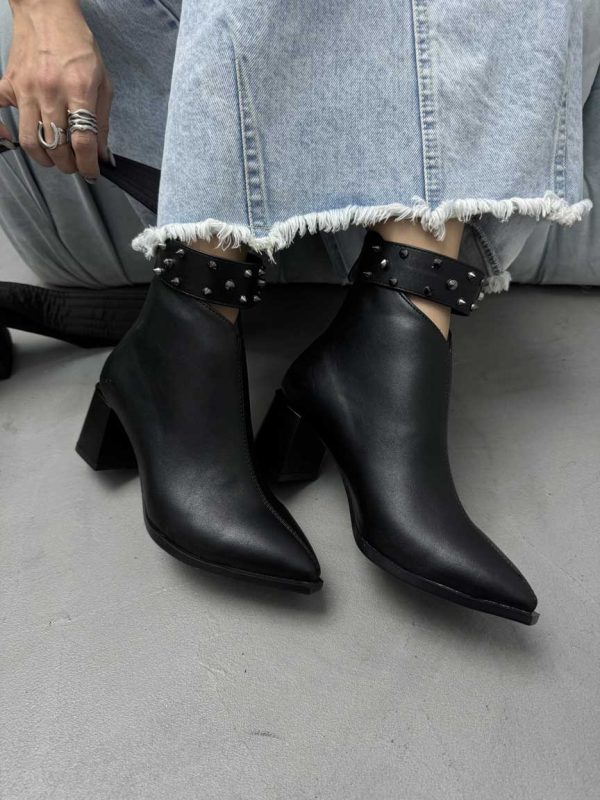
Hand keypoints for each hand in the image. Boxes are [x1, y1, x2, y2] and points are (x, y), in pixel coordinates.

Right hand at [0, 0, 112, 179]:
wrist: (47, 12)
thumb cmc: (78, 45)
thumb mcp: (103, 82)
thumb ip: (103, 120)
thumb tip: (102, 153)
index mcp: (78, 89)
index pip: (83, 140)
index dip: (88, 164)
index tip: (92, 173)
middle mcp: (50, 91)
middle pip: (56, 145)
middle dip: (67, 165)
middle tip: (75, 166)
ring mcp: (26, 88)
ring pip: (30, 139)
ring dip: (44, 158)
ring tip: (54, 158)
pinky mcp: (9, 84)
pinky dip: (3, 131)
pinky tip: (13, 138)